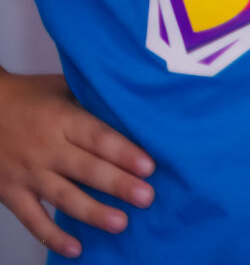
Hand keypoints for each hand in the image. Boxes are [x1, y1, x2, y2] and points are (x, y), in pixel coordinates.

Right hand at [0, 72, 153, 257]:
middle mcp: (46, 149)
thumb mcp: (61, 88)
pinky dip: (52, 236)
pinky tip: (75, 249)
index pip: (98, 138)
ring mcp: (27, 174)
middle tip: (146, 198)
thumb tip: (134, 108)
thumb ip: (92, 99)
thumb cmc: (28, 96)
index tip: (149, 167)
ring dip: (92, 212)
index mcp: (62, 120)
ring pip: (63, 197)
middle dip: (118, 185)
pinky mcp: (10, 194)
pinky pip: (32, 219)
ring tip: (120, 223)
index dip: (124, 153)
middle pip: (86, 169)